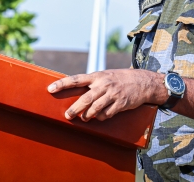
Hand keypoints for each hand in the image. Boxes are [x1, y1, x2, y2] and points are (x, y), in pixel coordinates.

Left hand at [46, 69, 167, 121]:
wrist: (143, 81)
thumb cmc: (120, 78)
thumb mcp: (105, 76)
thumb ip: (92, 82)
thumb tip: (76, 90)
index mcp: (97, 76)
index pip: (76, 79)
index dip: (62, 84)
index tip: (50, 89)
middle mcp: (104, 85)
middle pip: (85, 99)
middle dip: (74, 108)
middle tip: (67, 115)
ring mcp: (112, 95)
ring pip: (95, 109)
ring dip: (87, 115)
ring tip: (83, 118)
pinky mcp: (120, 104)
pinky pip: (106, 114)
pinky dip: (101, 117)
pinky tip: (100, 116)